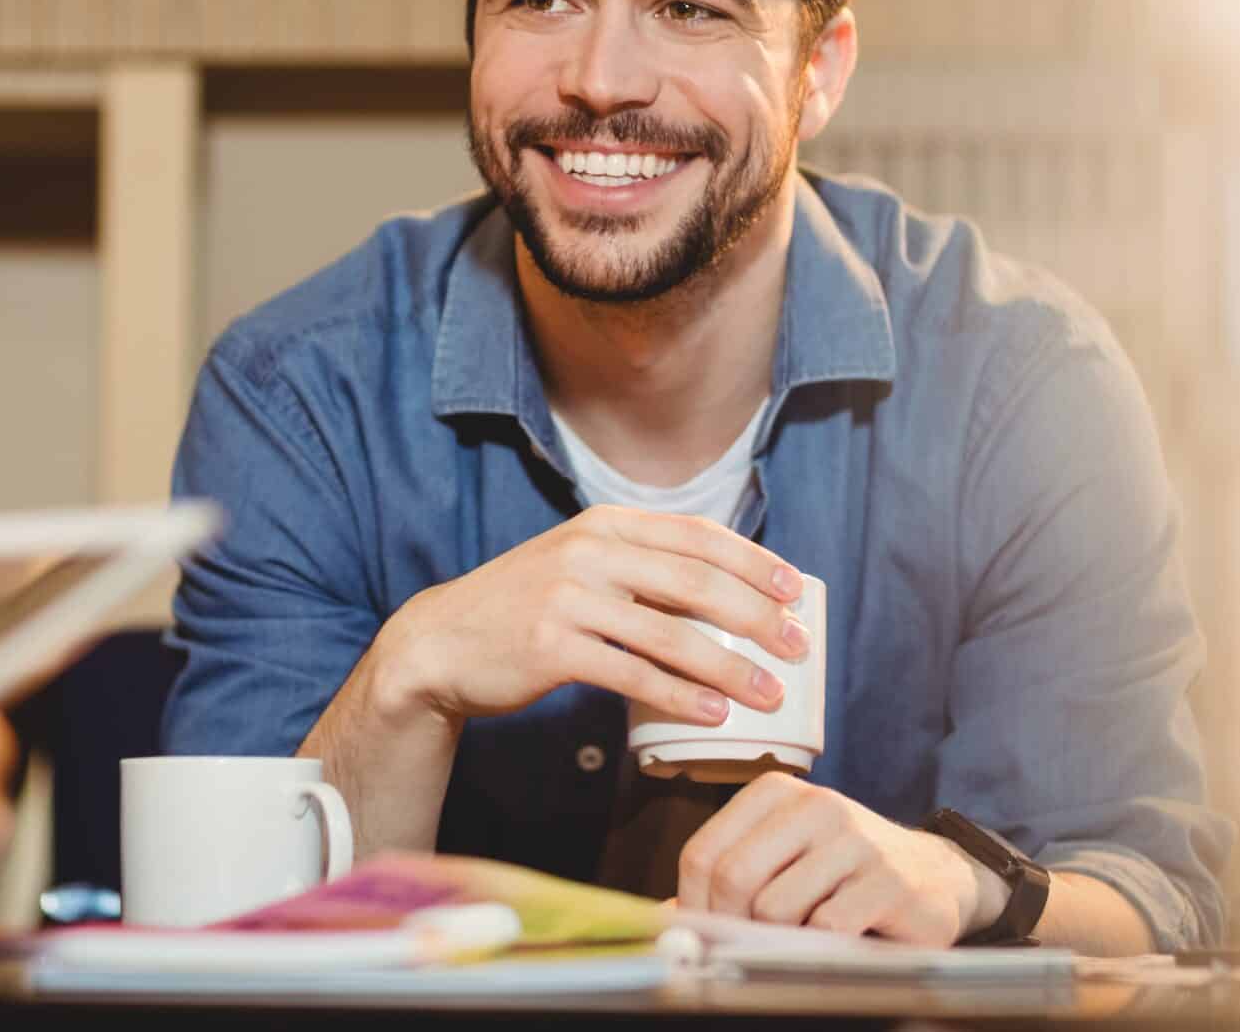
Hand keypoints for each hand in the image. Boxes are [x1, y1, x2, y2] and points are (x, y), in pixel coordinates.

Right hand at [374, 505, 808, 726]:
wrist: (442, 643)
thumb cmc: (525, 610)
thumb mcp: (580, 567)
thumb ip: (639, 569)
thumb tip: (726, 596)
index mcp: (605, 524)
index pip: (697, 535)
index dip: (753, 562)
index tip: (795, 591)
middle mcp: (589, 551)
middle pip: (694, 581)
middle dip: (756, 616)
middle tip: (797, 648)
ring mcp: (568, 597)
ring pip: (671, 633)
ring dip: (729, 667)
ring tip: (768, 694)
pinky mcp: (552, 646)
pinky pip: (633, 673)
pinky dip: (680, 696)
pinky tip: (711, 714)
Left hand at [677, 774, 1002, 945]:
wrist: (933, 878)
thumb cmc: (842, 871)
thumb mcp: (782, 858)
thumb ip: (726, 878)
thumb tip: (666, 917)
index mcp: (775, 793)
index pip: (703, 852)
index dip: (693, 904)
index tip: (705, 933)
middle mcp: (814, 805)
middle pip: (734, 878)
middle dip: (732, 925)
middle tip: (748, 945)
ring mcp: (855, 840)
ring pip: (776, 908)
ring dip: (781, 938)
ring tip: (803, 935)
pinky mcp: (889, 882)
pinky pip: (826, 928)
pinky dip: (822, 945)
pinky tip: (839, 938)